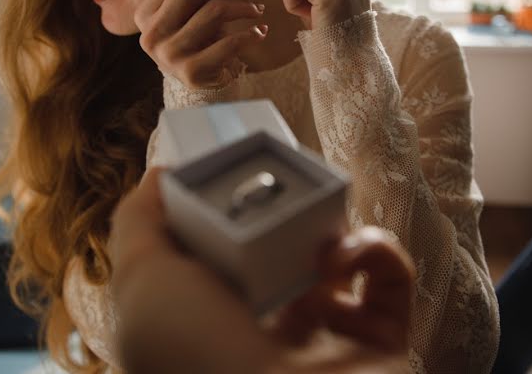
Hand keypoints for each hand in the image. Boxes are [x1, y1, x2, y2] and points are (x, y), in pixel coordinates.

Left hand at [110, 168, 413, 373]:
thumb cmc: (198, 353)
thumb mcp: (141, 280)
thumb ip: (140, 224)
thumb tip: (160, 177)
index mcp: (209, 325)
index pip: (222, 258)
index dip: (229, 215)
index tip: (237, 180)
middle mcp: (267, 335)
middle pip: (287, 253)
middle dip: (292, 217)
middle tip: (290, 196)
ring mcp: (328, 340)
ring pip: (342, 262)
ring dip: (334, 232)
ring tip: (316, 234)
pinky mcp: (381, 340)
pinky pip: (391, 279)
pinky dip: (376, 252)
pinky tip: (344, 256)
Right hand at [133, 0, 267, 88]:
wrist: (201, 89)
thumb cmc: (201, 42)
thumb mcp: (201, 9)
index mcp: (145, 12)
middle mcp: (151, 32)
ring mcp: (169, 54)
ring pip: (213, 11)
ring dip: (243, 6)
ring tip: (258, 10)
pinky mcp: (191, 73)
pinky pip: (228, 42)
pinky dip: (250, 34)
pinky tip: (260, 32)